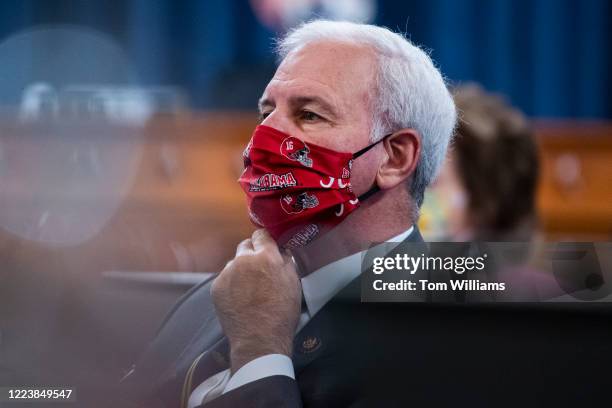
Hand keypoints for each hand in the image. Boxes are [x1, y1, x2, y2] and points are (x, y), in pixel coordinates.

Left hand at [211, 229, 301, 372]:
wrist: (259, 339)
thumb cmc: (282, 313)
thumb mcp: (294, 283)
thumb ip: (287, 261)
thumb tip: (281, 250)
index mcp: (265, 256)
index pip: (261, 235)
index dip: (266, 241)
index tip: (268, 248)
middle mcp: (243, 260)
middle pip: (245, 245)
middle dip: (252, 253)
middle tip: (260, 269)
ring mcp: (227, 273)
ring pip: (234, 263)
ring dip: (241, 270)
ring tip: (249, 289)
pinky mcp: (216, 287)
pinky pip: (225, 278)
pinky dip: (232, 284)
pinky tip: (240, 298)